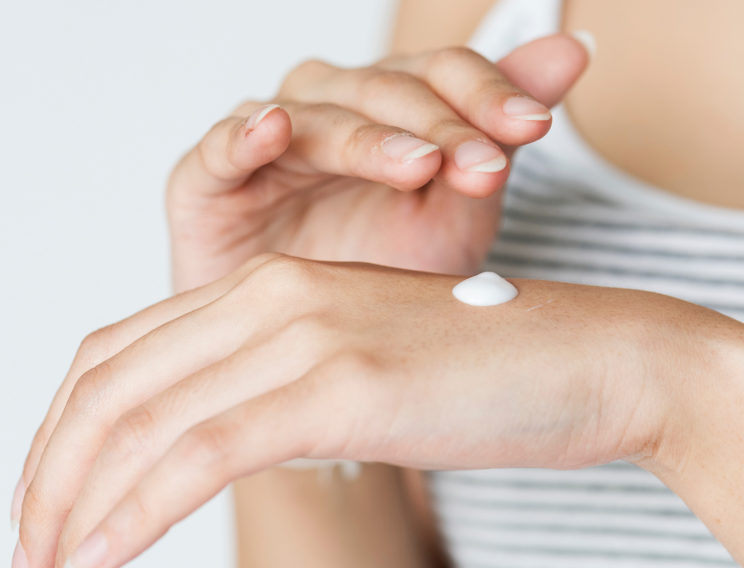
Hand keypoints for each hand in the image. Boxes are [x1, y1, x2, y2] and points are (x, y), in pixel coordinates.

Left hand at [12, 255, 743, 567]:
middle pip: (113, 379)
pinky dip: (131, 511)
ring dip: (73, 499)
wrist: (601, 357)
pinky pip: (198, 451)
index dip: (69, 428)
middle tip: (26, 544)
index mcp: (279, 288)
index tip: (51, 500)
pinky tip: (94, 557)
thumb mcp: (373, 370)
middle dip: (51, 468)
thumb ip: (295, 388)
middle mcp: (278, 295)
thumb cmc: (499, 373)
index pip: (129, 351)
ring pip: (140, 418)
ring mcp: (307, 332)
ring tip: (45, 562)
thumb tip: (229, 442)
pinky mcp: (340, 382)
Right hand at [166, 34, 588, 291]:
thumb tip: (576, 46)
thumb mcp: (463, 208)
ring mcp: (270, 143)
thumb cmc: (386, 273)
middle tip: (485, 163)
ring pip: (317, 114)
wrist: (320, 354)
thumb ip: (503, 131)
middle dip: (441, 125)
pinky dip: (243, 136)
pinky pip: (220, 149)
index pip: (444, 73)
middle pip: (386, 90)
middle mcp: (333, 109)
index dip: (489, 92)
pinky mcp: (207, 183)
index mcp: (395, 107)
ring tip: (417, 164)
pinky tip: (275, 129)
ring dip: (367, 135)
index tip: (534, 127)